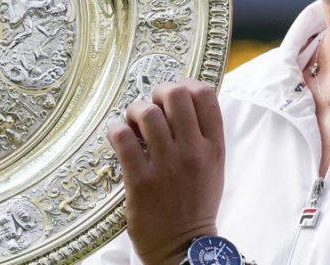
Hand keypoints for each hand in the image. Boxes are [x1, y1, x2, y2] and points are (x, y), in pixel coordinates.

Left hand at [107, 79, 225, 264]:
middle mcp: (192, 152)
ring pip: (147, 112)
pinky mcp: (140, 180)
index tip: (173, 93)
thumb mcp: (213, 168)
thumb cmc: (195, 204)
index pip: (205, 95)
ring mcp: (166, 166)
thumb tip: (184, 100)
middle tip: (150, 106)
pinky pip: (122, 137)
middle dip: (157, 93)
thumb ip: (203, 136)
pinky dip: (116, 130)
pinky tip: (118, 137)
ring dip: (134, 111)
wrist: (182, 246)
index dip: (185, 84)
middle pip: (176, 95)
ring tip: (132, 124)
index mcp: (213, 148)